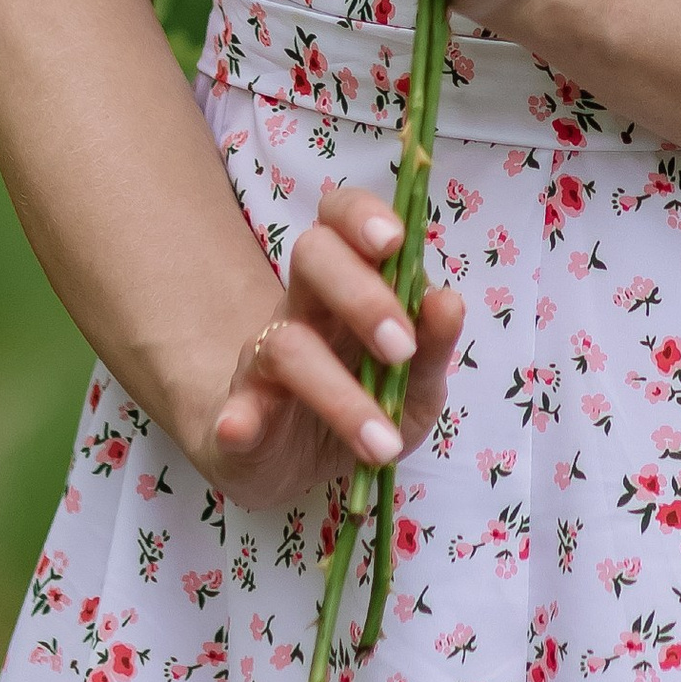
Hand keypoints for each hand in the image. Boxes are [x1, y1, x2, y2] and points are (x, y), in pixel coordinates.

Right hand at [195, 182, 463, 516]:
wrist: (302, 465)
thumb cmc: (370, 404)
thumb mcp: (417, 384)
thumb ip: (434, 344)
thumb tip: (448, 301)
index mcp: (350, 285)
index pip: (341, 217)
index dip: (362, 216)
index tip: (393, 240)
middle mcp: (302, 308)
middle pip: (311, 257)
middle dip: (360, 294)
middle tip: (402, 349)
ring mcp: (262, 360)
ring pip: (286, 346)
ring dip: (338, 394)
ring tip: (383, 444)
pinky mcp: (238, 417)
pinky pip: (232, 409)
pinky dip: (235, 417)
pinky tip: (237, 428)